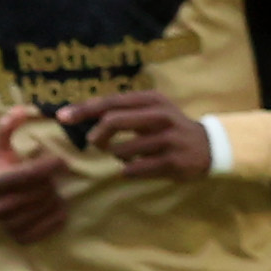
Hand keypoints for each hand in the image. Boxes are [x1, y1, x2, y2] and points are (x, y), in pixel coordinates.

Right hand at [0, 108, 70, 242]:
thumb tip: (22, 109)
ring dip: (55, 196)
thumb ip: (6, 126)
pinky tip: (49, 205)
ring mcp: (10, 226)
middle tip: (48, 178)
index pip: (33, 174)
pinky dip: (59, 213)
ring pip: (51, 206)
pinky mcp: (22, 238)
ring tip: (47, 191)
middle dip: (51, 181)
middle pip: (44, 190)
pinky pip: (55, 223)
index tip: (60, 161)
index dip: (52, 165)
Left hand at [59, 91, 211, 180]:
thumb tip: (76, 113)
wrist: (208, 146)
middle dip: (97, 135)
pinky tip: (137, 167)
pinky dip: (128, 170)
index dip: (83, 109)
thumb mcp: (148, 111)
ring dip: (116, 156)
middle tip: (96, 144)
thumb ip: (119, 110)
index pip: (110, 102)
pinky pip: (135, 169)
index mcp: (151, 100)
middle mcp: (160, 116)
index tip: (62, 117)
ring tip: (127, 155)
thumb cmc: (167, 128)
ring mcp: (168, 139)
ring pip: (122, 150)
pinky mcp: (172, 161)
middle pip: (113, 121)